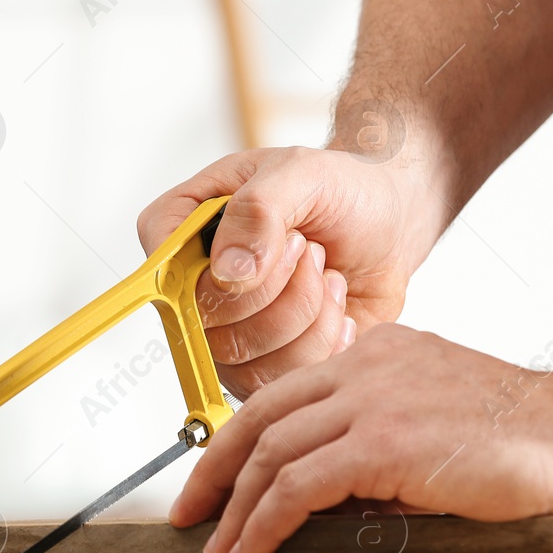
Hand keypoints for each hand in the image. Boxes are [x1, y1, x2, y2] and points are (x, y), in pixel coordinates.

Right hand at [138, 147, 444, 396]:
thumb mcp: (302, 172)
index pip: (164, 272)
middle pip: (208, 324)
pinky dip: (323, 342)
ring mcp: (230, 332)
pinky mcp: (267, 363)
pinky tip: (337, 308)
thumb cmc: (339, 190)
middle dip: (280, 288)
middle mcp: (197, 286)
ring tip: (327, 274)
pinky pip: (280, 380)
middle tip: (312, 248)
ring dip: (306, 314)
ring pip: (245, 358)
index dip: (220, 273)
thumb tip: (228, 273)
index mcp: (185, 228)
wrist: (388, 224)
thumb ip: (258, 210)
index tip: (286, 239)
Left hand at [169, 323, 552, 552]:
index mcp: (378, 354)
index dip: (240, 441)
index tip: (217, 481)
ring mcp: (373, 399)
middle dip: (215, 472)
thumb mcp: (439, 426)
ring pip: (272, 453)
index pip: (285, 397)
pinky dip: (265, 522)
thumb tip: (333, 501)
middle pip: (260, 418)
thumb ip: (383, 445)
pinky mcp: (384, 441)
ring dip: (237, 509)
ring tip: (219, 551)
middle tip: (191, 516)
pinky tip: (252, 552)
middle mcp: (366, 365)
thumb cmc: (529, 442)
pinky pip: (298, 485)